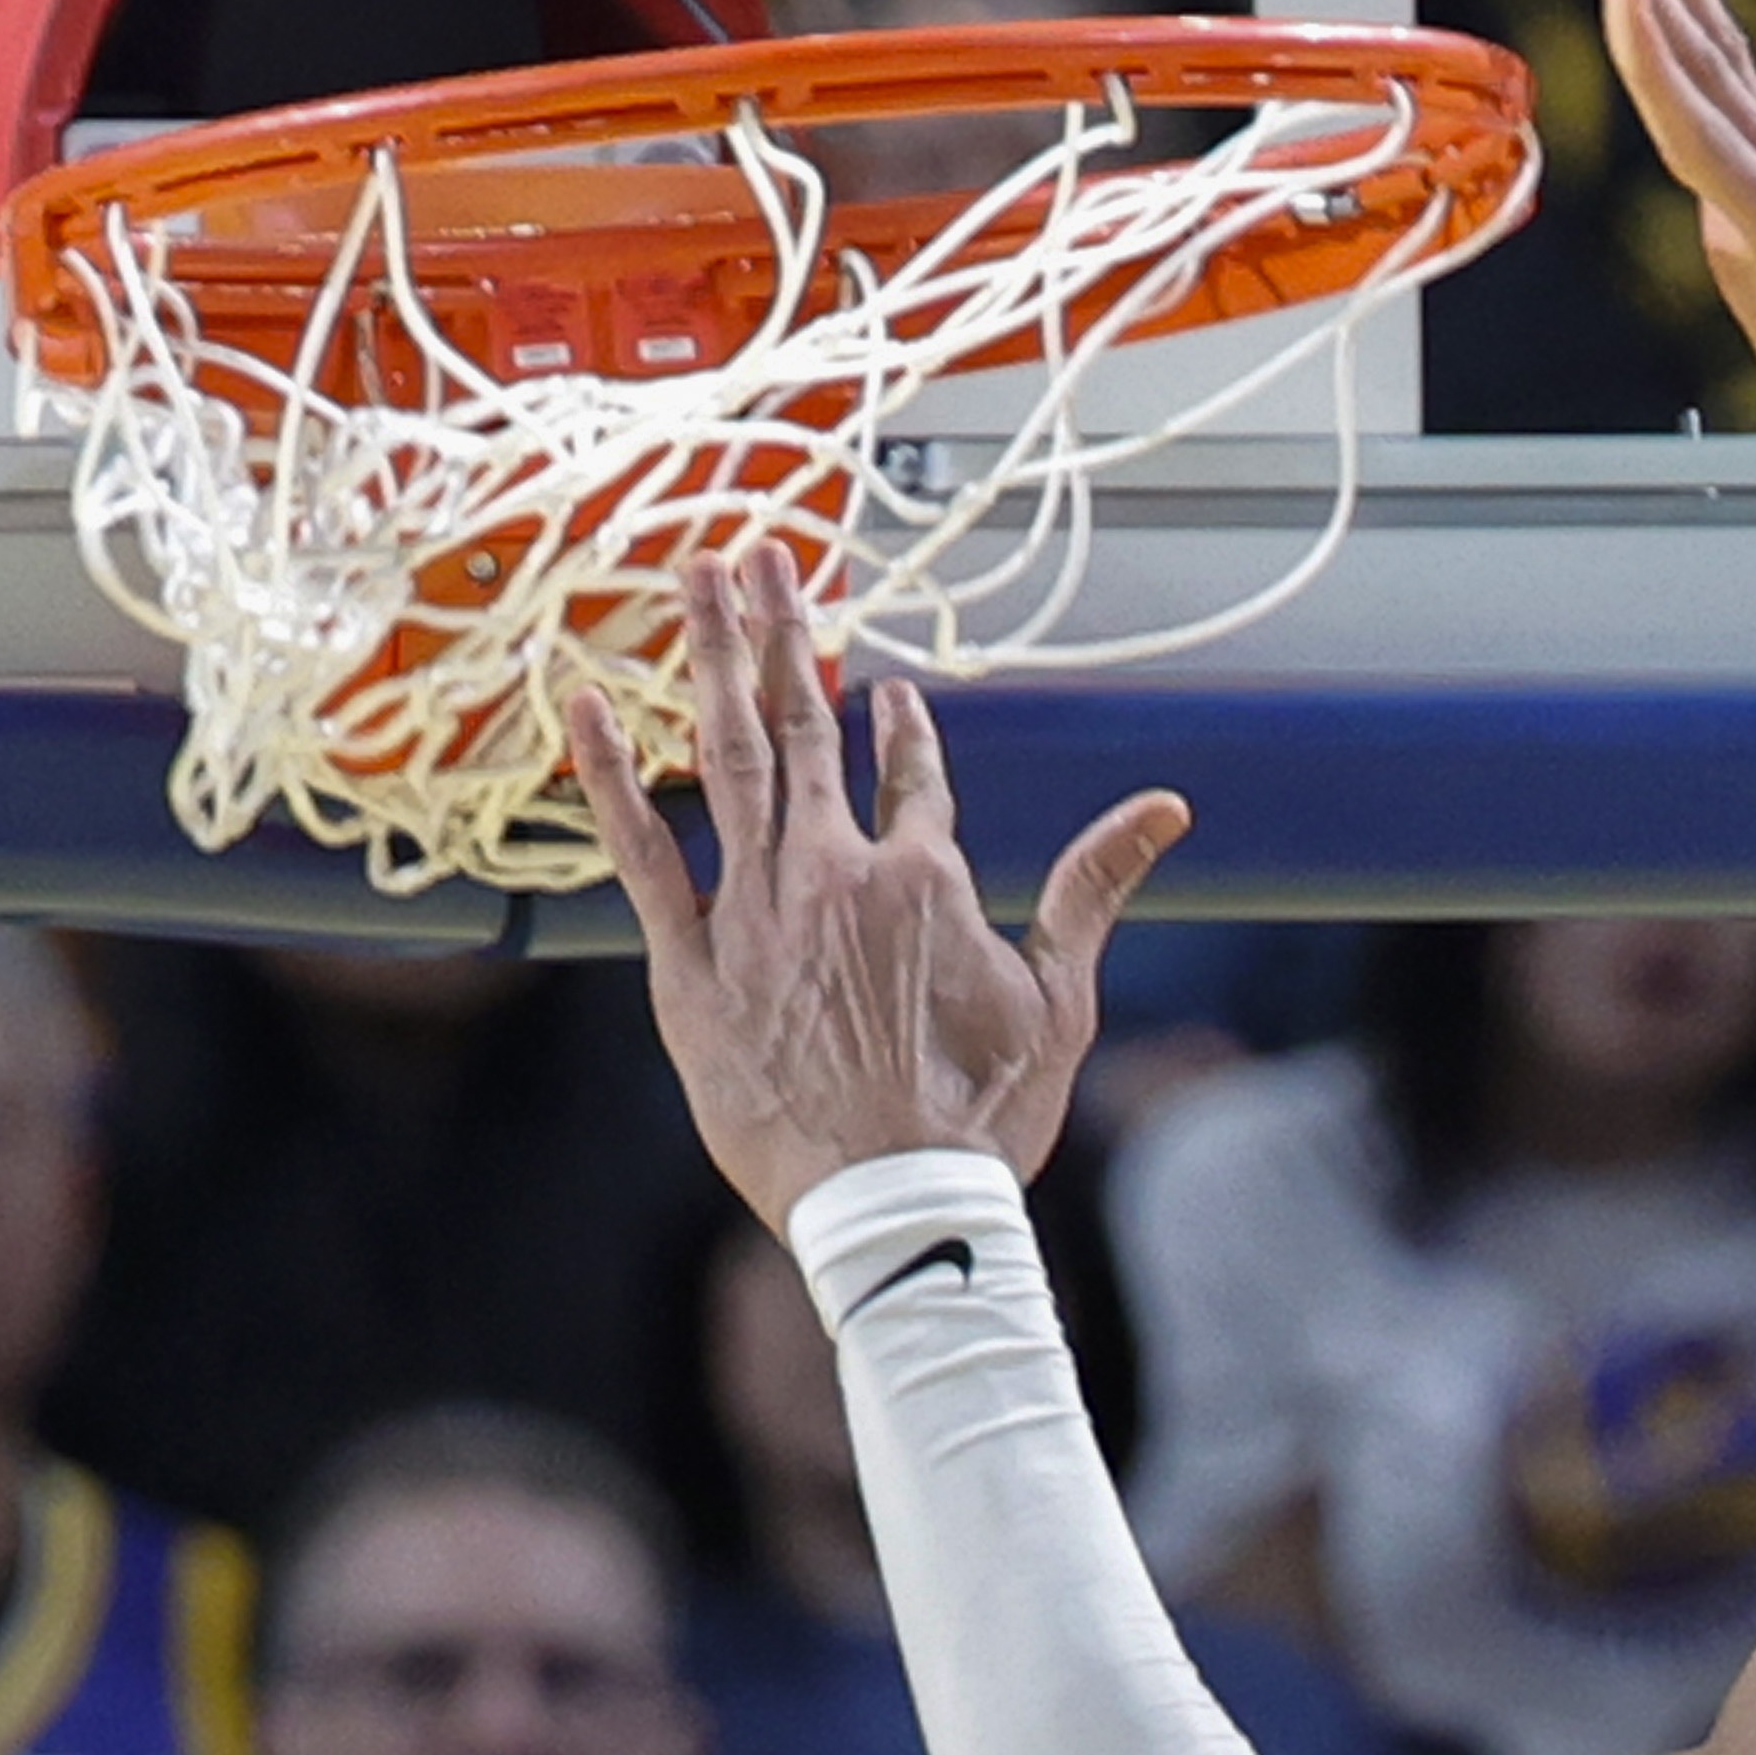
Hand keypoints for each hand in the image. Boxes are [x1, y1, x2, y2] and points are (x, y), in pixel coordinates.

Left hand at [580, 544, 1187, 1229]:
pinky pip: (643, 851)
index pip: (911, 772)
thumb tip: (1168, 808)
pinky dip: (613, 774)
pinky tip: (588, 703)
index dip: (900, 727)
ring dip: (713, 658)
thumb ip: (1096, 889)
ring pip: (728, 754)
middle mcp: (837, 870)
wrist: (892, 1200)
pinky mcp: (690, 961)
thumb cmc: (978, 1119)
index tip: (887, 694)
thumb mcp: (1058, 1000)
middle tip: (762, 554)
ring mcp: (758, 908)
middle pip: (807, 726)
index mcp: (925, 877)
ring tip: (698, 578)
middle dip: (787, 633)